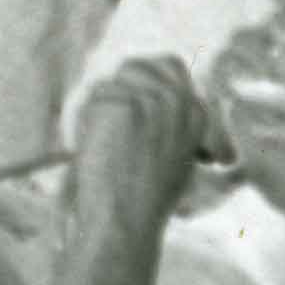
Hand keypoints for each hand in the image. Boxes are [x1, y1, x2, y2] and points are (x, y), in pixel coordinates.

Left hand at [69, 56, 203, 233]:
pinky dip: (88, 119)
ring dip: (103, 106)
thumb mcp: (176, 157)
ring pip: (113, 82)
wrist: (126, 219)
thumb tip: (148, 97)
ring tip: (106, 139)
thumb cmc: (144, 199)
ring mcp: (152, 100)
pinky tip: (94, 144)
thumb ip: (170, 124)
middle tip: (111, 113)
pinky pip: (95, 97)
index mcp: (196, 114)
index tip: (132, 102)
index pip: (169, 66)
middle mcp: (179, 101)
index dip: (145, 81)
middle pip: (139, 65)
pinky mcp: (125, 104)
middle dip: (122, 84)